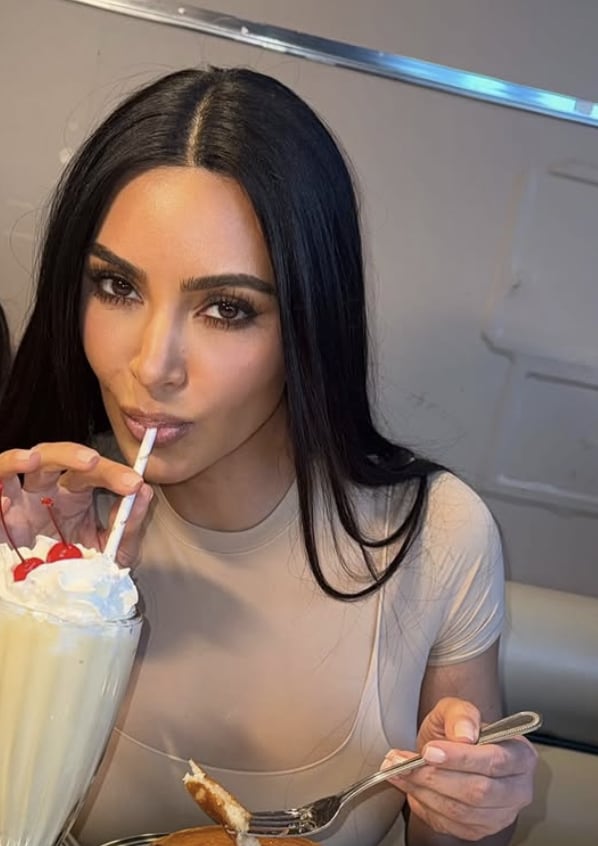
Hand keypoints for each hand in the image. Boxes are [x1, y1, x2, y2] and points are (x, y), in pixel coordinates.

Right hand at [0, 443, 152, 566]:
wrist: (51, 602)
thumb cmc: (79, 568)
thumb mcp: (111, 550)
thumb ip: (128, 525)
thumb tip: (144, 493)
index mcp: (71, 494)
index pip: (91, 471)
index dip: (112, 472)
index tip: (134, 483)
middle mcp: (41, 491)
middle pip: (51, 457)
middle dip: (71, 455)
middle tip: (93, 462)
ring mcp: (14, 504)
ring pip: (8, 467)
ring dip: (18, 460)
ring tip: (32, 459)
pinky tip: (5, 503)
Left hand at [383, 697, 537, 840]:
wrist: (446, 754)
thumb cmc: (457, 733)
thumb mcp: (455, 710)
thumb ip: (460, 714)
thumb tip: (465, 734)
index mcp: (520, 755)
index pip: (495, 760)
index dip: (461, 758)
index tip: (429, 751)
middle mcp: (517, 789)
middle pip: (478, 791)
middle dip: (435, 776)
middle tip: (404, 762)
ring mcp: (501, 814)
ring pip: (461, 811)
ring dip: (424, 791)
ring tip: (400, 771)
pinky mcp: (479, 830)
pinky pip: (450, 824)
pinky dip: (424, 805)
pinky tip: (410, 786)